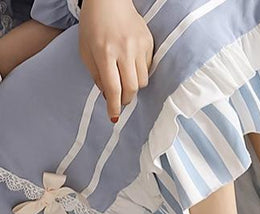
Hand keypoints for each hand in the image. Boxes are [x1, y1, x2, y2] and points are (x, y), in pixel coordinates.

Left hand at [79, 0, 153, 121]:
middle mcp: (124, 50)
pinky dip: (139, 72)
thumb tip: (108, 95)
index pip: (113, 88)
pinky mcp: (148, 42)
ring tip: (125, 80)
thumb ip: (96, 74)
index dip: (114, 106)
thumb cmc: (93, 25)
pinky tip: (131, 64)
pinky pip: (147, 68)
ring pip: (142, 81)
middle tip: (120, 101)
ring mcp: (138, 46)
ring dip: (133, 86)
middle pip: (131, 88)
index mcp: (104, 52)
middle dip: (125, 99)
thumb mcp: (86, 50)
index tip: (114, 117)